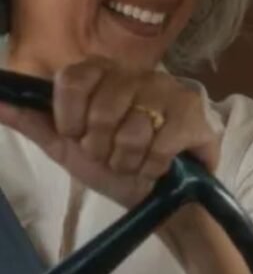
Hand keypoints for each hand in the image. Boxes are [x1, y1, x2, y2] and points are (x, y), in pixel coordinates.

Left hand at [0, 58, 219, 208]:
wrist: (162, 199)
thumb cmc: (116, 169)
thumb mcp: (69, 147)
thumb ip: (34, 122)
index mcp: (105, 73)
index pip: (73, 79)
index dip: (70, 117)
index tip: (79, 137)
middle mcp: (140, 74)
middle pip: (102, 109)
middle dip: (102, 147)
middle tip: (113, 156)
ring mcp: (172, 91)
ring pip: (133, 131)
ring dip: (129, 162)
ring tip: (137, 164)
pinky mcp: (196, 115)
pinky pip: (161, 144)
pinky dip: (154, 167)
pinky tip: (161, 167)